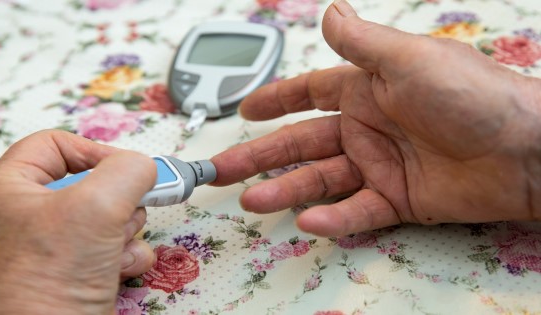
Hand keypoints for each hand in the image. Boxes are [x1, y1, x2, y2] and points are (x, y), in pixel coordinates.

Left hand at [0, 130, 156, 314]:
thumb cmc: (50, 278)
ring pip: (107, 214)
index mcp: (10, 189)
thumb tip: (145, 167)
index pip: (55, 144)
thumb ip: (128, 170)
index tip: (124, 167)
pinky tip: (118, 267)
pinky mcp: (76, 269)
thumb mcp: (97, 206)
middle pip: (90, 182)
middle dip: (116, 198)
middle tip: (125, 209)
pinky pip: (113, 245)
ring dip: (125, 229)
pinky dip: (126, 254)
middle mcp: (28, 215)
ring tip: (115, 246)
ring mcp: (53, 245)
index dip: (92, 150)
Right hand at [211, 0, 540, 236]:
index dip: (276, 100)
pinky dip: (334, 218)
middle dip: (260, 155)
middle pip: (301, 143)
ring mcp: (381, 166)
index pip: (310, 93)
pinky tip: (310, 220)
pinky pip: (357, 211)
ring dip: (285, 189)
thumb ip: (363, 44)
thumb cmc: (474, 96)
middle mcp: (369, 127)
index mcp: (369, 89)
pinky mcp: (398, 201)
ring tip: (252, 199)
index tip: (245, 109)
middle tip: (223, 169)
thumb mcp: (410, 60)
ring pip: (320, 180)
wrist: (528, 151)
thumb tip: (331, 12)